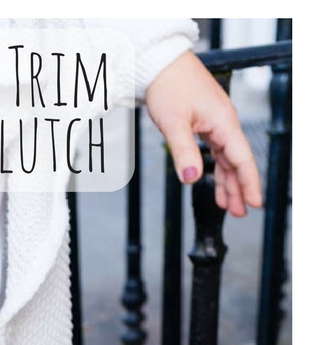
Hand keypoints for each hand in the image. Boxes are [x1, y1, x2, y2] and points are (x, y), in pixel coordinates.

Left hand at [145, 50, 262, 216]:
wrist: (160, 63)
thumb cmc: (168, 85)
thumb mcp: (174, 123)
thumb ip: (184, 152)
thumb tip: (192, 179)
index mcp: (223, 122)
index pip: (241, 159)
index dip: (248, 183)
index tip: (253, 203)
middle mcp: (224, 123)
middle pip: (237, 162)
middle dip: (238, 188)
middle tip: (240, 212)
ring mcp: (215, 122)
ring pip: (226, 158)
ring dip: (227, 182)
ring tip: (228, 205)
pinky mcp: (205, 122)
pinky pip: (216, 150)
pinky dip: (217, 169)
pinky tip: (215, 182)